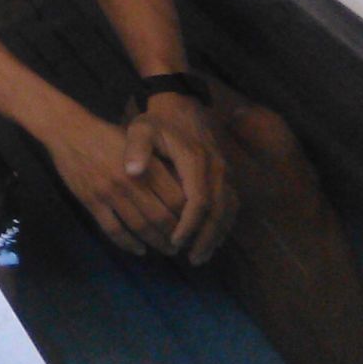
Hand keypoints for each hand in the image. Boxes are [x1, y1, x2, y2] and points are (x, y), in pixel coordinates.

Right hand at [46, 108, 186, 256]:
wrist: (70, 132)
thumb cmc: (107, 134)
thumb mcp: (138, 142)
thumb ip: (157, 164)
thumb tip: (182, 188)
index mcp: (146, 165)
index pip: (175, 198)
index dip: (186, 216)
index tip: (192, 225)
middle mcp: (131, 182)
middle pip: (160, 217)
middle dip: (174, 235)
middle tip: (181, 244)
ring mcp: (110, 194)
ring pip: (139, 226)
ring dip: (155, 242)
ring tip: (166, 250)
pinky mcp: (92, 202)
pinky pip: (113, 230)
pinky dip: (128, 243)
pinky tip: (139, 249)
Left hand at [124, 94, 237, 264]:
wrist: (180, 104)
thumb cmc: (156, 122)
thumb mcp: (140, 129)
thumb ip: (136, 149)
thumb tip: (131, 172)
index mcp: (195, 159)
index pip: (198, 199)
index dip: (188, 224)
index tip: (175, 241)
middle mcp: (216, 167)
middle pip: (218, 210)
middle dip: (205, 236)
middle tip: (191, 259)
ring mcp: (224, 171)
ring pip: (228, 209)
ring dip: (217, 234)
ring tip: (200, 255)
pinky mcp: (225, 174)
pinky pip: (231, 204)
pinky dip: (224, 224)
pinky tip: (212, 240)